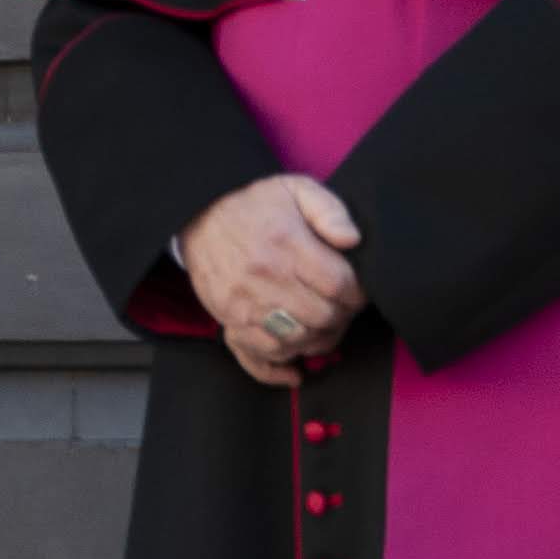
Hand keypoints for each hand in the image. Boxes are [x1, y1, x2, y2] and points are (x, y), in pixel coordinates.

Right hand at [180, 175, 366, 388]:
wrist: (201, 212)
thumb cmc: (256, 203)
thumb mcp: (297, 189)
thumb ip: (330, 211)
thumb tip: (352, 241)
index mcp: (286, 244)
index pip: (339, 285)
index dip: (358, 293)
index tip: (358, 291)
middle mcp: (265, 277)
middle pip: (322, 317)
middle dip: (342, 317)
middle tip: (342, 308)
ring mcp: (244, 302)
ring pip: (295, 341)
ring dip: (317, 340)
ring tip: (323, 327)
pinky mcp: (228, 318)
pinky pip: (257, 355)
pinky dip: (280, 367)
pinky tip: (295, 370)